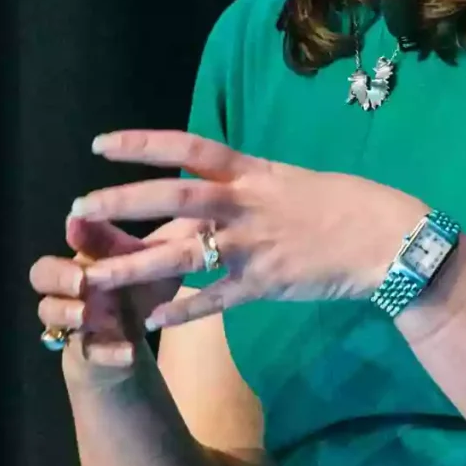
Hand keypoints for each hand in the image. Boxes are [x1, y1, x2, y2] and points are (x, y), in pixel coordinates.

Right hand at [26, 215, 203, 378]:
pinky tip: (128, 352)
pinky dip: (106, 352)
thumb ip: (173, 239)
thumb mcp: (158, 264)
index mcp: (90, 256)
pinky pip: (84, 353)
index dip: (75, 232)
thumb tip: (202, 206)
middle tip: (81, 279)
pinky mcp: (82, 351)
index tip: (78, 224)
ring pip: (48, 313)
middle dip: (57, 274)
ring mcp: (70, 318)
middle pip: (41, 273)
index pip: (73, 238)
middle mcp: (70, 285)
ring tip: (88, 315)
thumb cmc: (142, 291)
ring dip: (68, 312)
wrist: (128, 341)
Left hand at [68, 130, 424, 329]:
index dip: (142, 143)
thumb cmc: (337, 205)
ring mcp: (254, 245)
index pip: (188, 147)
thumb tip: (186, 208)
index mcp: (251, 172)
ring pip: (184, 254)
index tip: (99, 143)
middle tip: (78, 210)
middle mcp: (246, 204)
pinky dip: (183, 312)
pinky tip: (151, 321)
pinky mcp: (266, 284)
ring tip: (94, 278)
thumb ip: (234, 193)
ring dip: (135, 268)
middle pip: (174, 197)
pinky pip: (216, 300)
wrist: (387, 239)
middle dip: (123, 203)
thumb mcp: (283, 183)